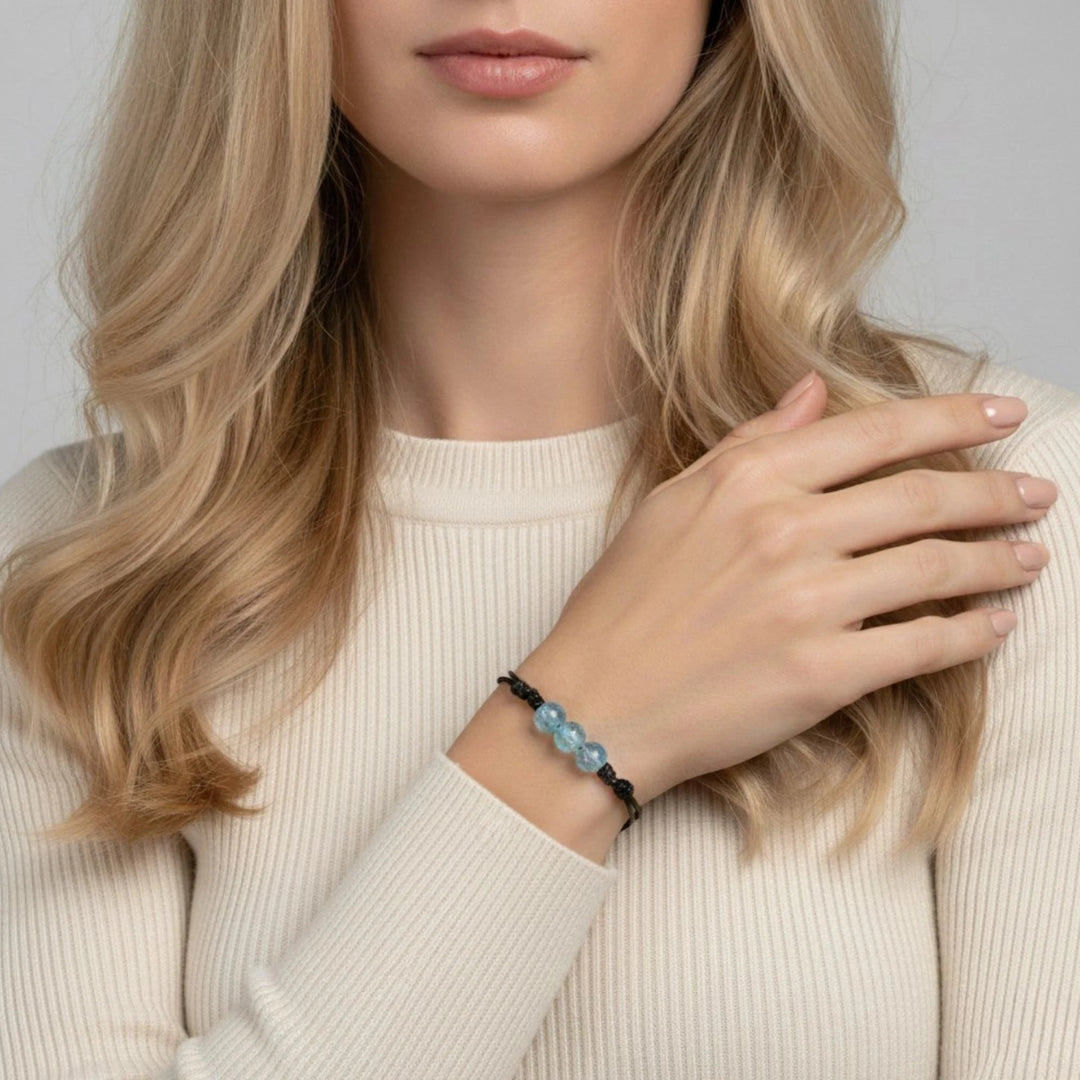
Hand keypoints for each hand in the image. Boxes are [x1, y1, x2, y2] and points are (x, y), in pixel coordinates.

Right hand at [520, 375, 1055, 805]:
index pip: (874, 433)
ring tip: (1030, 555)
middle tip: (1037, 492)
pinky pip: (922, 647)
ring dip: (996, 560)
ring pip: (935, 567)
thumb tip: (811, 392)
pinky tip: (995, 625)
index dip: (952, 417)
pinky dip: (971, 634)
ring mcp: (806, 603)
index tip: (1001, 411)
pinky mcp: (821, 674)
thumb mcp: (671, 503)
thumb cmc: (622, 604)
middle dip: (994, 490)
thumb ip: (747, 444)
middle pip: (921, 496)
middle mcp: (784, 531)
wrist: (595, 702)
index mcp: (748, 482)